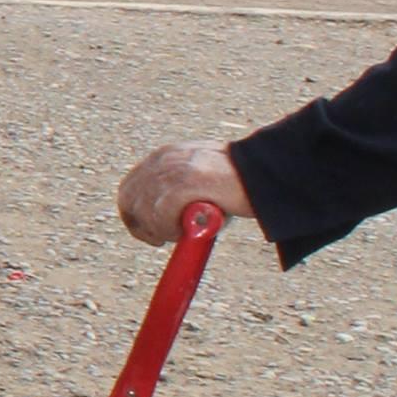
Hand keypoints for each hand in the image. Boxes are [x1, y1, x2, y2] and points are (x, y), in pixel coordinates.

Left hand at [115, 141, 251, 243]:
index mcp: (164, 156)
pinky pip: (161, 216)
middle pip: (130, 200)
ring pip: (145, 211)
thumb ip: (177, 191)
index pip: (129, 187)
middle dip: (141, 226)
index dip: (133, 214)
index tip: (146, 232)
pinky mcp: (185, 184)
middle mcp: (164, 160)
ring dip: (160, 230)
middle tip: (160, 240)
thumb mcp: (200, 180)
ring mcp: (174, 170)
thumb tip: (158, 222)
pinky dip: (169, 230)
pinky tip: (188, 232)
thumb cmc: (238, 184)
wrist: (267, 173)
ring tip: (185, 233)